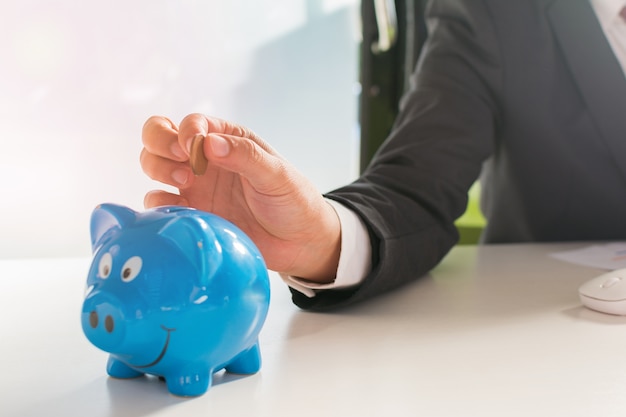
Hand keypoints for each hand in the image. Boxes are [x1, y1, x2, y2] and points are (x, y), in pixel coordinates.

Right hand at [140, 113, 339, 282]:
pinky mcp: (191, 214)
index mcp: (228, 140)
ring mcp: (195, 187)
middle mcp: (205, 160)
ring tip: (185, 183)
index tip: (194, 148)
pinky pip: (158, 203)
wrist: (298, 243)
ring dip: (157, 169)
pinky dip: (158, 203)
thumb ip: (244, 156)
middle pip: (160, 136)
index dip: (187, 130)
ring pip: (153, 165)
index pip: (193, 122)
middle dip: (159, 143)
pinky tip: (180, 209)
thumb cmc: (293, 201)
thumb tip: (208, 142)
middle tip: (181, 163)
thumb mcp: (276, 174)